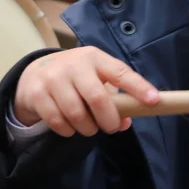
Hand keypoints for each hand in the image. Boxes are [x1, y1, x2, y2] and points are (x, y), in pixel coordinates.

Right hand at [13, 47, 158, 136]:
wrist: (35, 72)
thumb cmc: (75, 77)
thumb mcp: (95, 79)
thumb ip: (114, 98)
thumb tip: (125, 122)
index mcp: (93, 58)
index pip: (119, 72)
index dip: (137, 87)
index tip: (154, 101)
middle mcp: (73, 65)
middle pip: (98, 98)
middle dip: (109, 120)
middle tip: (111, 128)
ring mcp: (52, 78)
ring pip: (77, 114)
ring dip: (87, 129)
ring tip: (88, 128)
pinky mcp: (37, 94)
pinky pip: (58, 122)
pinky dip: (68, 131)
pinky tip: (70, 127)